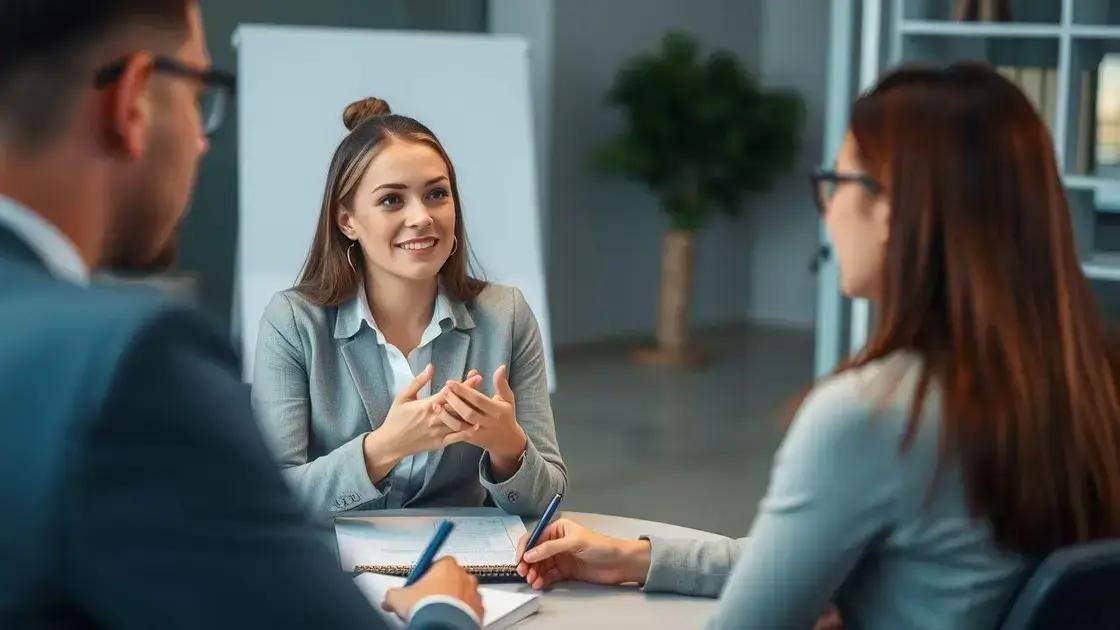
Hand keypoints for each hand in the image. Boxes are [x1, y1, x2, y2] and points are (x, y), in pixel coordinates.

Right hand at [363, 365, 482, 482]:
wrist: (390, 443)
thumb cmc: (396, 418)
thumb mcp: (403, 397)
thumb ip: (418, 382)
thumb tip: (431, 367)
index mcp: (426, 406)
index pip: (449, 393)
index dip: (463, 385)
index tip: (476, 376)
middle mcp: (435, 419)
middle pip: (458, 406)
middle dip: (472, 394)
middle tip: (484, 385)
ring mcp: (439, 432)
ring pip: (460, 421)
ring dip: (473, 411)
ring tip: (486, 403)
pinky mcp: (440, 443)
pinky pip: (457, 437)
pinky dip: (469, 430)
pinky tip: (479, 423)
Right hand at [382, 557, 484, 621]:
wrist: (443, 627)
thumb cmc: (426, 608)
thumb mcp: (399, 598)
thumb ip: (393, 594)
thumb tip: (389, 598)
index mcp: (446, 565)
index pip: (436, 563)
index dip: (425, 576)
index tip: (418, 587)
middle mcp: (464, 576)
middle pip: (450, 578)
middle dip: (439, 589)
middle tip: (426, 602)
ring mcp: (474, 593)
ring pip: (462, 594)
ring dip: (451, 601)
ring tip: (437, 613)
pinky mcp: (480, 610)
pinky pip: (470, 609)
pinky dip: (460, 614)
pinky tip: (448, 620)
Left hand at [442, 364, 527, 477]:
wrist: (507, 442)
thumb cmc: (506, 416)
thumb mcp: (507, 399)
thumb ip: (501, 384)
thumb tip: (501, 367)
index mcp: (496, 411)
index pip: (478, 400)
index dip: (464, 391)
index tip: (451, 382)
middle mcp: (487, 423)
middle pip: (467, 412)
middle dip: (454, 401)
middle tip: (443, 390)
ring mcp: (478, 433)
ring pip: (460, 425)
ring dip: (446, 415)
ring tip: (436, 405)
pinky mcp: (471, 440)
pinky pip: (456, 435)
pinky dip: (447, 427)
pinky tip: (439, 419)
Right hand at [515, 518, 651, 589]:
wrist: (619, 563)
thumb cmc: (601, 546)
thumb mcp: (574, 542)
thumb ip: (550, 548)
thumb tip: (529, 554)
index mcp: (558, 529)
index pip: (535, 536)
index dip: (525, 547)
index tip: (520, 559)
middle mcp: (557, 542)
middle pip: (535, 552)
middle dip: (528, 563)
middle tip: (524, 573)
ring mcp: (561, 557)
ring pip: (540, 565)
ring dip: (534, 573)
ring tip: (533, 581)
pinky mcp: (565, 570)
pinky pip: (549, 575)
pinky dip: (542, 579)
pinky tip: (539, 584)